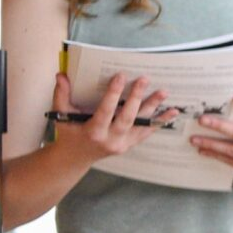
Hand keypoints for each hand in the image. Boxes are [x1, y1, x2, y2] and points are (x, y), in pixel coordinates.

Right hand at [59, 71, 173, 161]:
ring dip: (154, 108)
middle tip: (145, 79)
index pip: (106, 111)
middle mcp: (110, 140)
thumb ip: (61, 95)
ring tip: (164, 92)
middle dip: (137, 97)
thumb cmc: (68, 134)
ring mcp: (122, 144)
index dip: (113, 94)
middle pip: (127, 117)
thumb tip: (61, 75)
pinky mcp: (130, 145)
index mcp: (93, 132)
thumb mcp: (62, 115)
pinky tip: (172, 112)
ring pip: (141, 125)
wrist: (75, 158)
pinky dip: (159, 122)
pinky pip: (146, 132)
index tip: (121, 76)